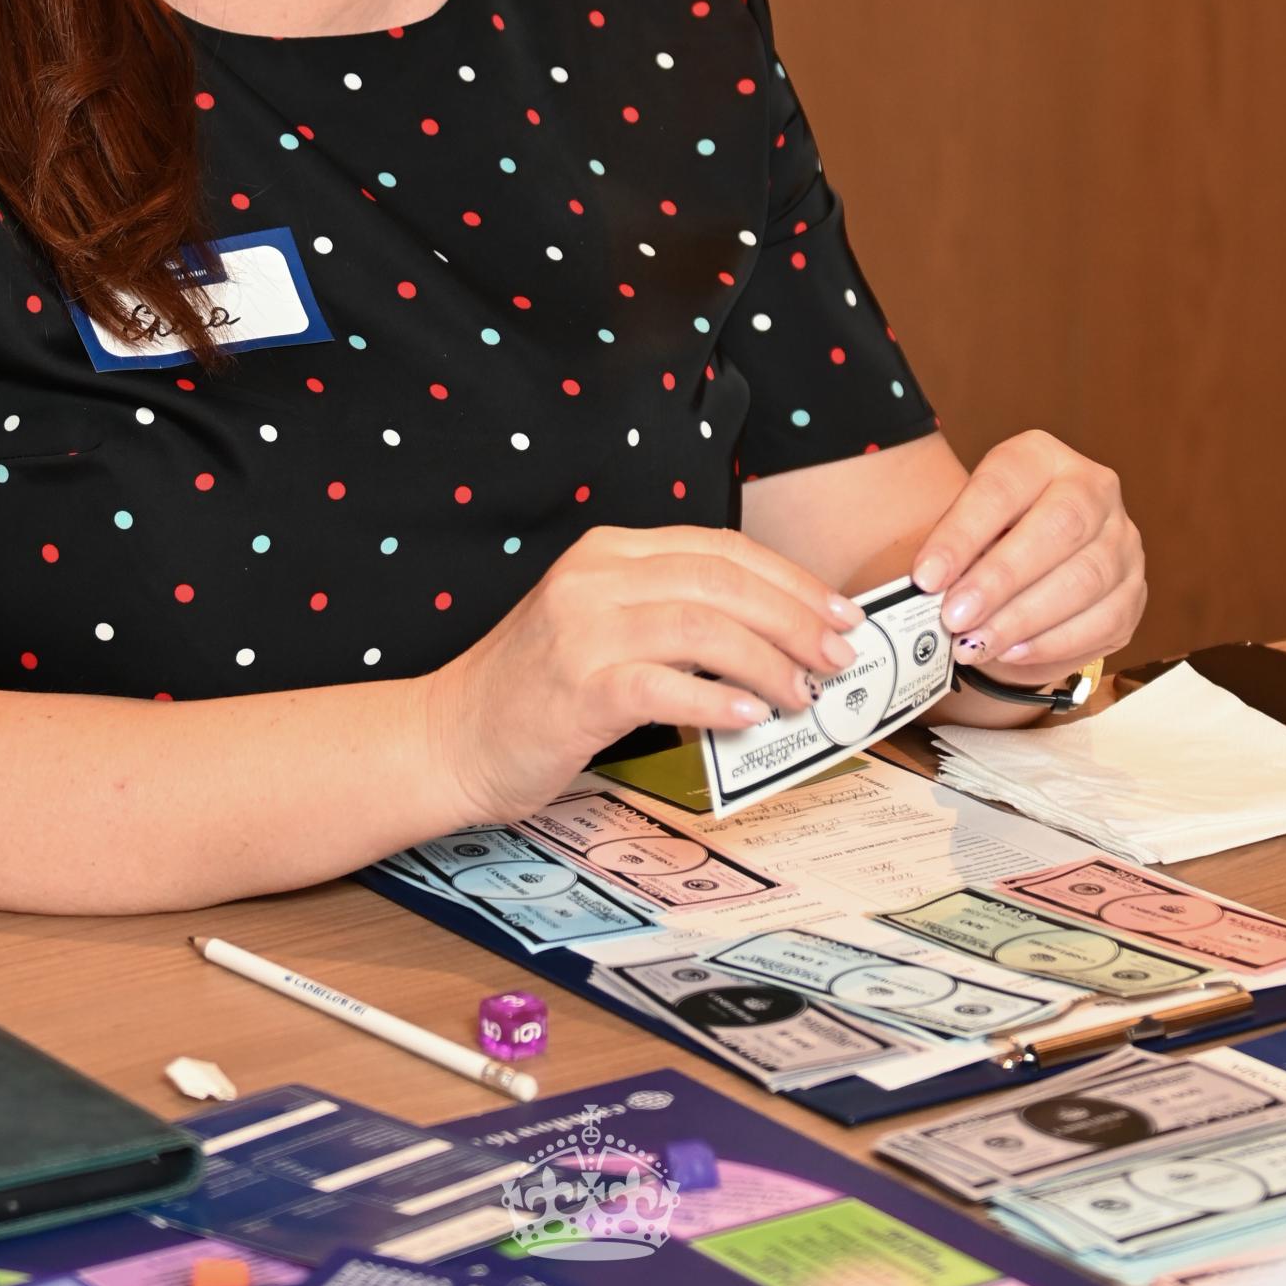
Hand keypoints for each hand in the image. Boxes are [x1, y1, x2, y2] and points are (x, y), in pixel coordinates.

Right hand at [428, 524, 865, 825]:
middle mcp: (594, 578)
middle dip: (794, 617)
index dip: (788, 578)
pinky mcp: (576, 687)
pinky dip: (716, 699)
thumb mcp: (601, 627)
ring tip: (803, 694)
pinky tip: (749, 717)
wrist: (447, 737)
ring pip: (704, 626)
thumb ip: (672, 618)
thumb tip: (776, 639)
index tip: (837, 612)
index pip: (719, 548)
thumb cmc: (535, 692)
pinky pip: (664, 685)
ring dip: (769, 662)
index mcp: (607, 552)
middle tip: (838, 655)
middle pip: (721, 580)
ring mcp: (582, 630)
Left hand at [910, 428, 1145, 685]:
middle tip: (954, 616)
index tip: (926, 577)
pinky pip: (1102, 621)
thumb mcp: (963, 529)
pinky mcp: (1133, 592)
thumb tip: (928, 590)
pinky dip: (1053, 642)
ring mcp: (1122, 541)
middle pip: (1057, 528)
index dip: (963, 533)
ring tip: (975, 643)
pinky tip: (1013, 651)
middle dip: (1000, 579)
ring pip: (1084, 579)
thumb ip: (950, 552)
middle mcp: (1093, 488)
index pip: (1003, 486)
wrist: (1030, 570)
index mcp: (1041, 456)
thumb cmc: (987, 542)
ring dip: (1022, 618)